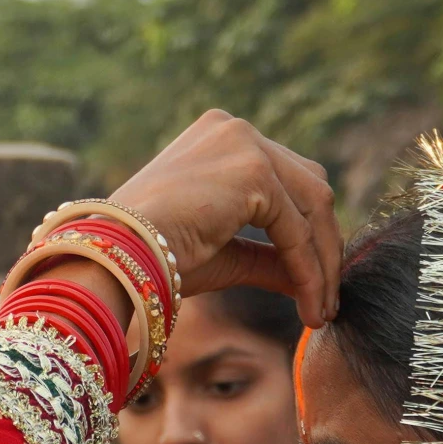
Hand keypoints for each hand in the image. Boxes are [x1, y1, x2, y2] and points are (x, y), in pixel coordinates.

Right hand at [110, 111, 341, 324]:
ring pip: (313, 207)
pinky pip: (297, 230)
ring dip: (323, 264)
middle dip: (323, 246)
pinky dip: (309, 271)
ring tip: (321, 312)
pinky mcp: (253, 170)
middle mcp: (235, 131)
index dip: (306, 235)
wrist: (114, 258)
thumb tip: (310, 284)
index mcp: (222, 140)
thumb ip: (269, 259)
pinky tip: (310, 306)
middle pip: (309, 187)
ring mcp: (245, 144)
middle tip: (327, 300)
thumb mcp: (224, 256)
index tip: (315, 287)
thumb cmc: (151, 259)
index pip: (286, 182)